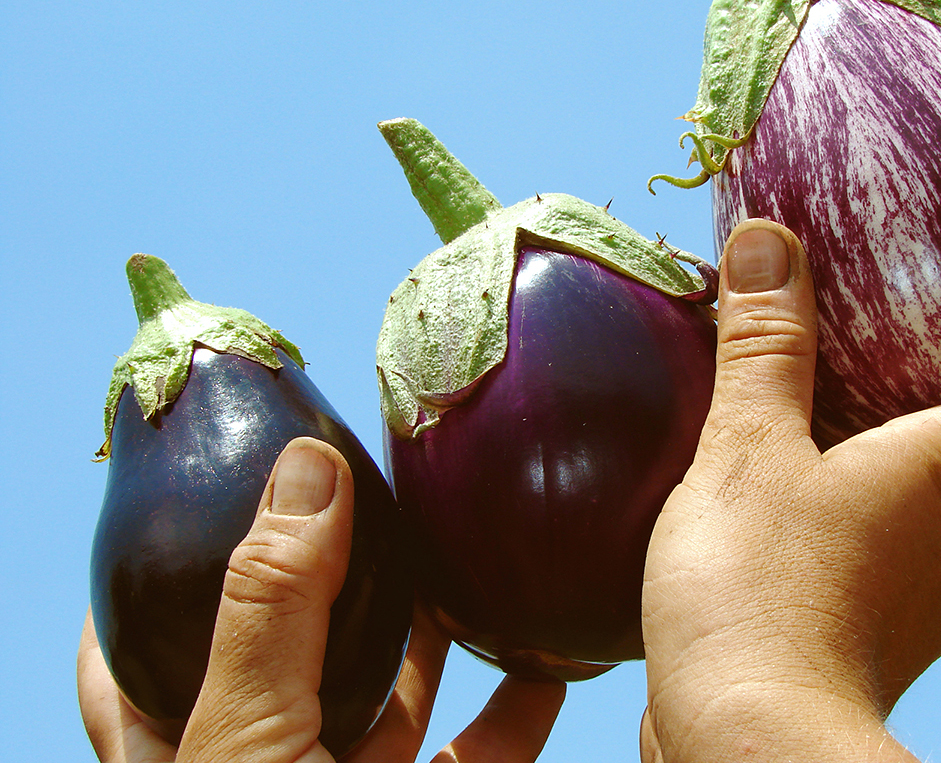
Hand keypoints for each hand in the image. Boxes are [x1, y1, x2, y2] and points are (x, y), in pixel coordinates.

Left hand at [78, 437, 565, 762]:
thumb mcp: (247, 737)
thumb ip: (274, 607)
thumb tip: (308, 465)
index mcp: (187, 740)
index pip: (131, 641)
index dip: (148, 560)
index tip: (195, 473)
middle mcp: (270, 756)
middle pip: (290, 642)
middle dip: (331, 569)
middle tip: (366, 487)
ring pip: (394, 689)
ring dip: (437, 623)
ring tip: (464, 542)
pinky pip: (488, 744)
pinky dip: (524, 696)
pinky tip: (550, 648)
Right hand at [640, 220, 940, 761]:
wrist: (747, 743)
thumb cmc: (758, 593)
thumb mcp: (747, 450)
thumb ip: (764, 346)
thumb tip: (771, 239)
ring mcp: (930, 589)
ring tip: (881, 408)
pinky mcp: (885, 627)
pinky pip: (908, 543)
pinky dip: (887, 501)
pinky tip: (817, 494)